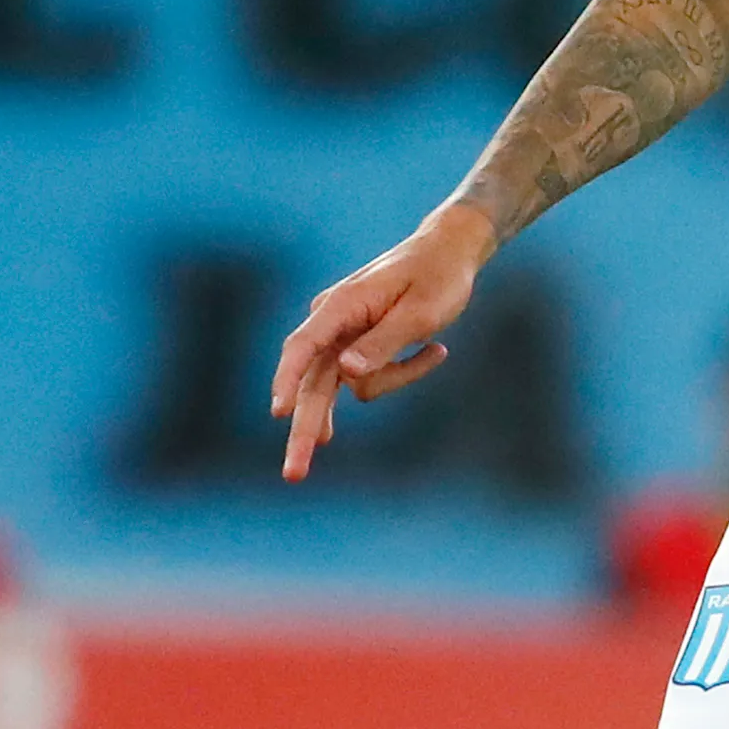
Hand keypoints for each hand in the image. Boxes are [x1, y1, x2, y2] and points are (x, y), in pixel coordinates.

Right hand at [270, 202, 494, 483]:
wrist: (449, 253)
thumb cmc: (438, 278)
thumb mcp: (420, 313)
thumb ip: (383, 343)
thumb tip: (346, 374)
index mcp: (341, 305)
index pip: (303, 347)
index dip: (287, 381)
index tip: (279, 414)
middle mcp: (331, 321)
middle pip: (311, 383)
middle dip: (305, 428)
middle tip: (293, 476)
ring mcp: (341, 335)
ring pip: (351, 384)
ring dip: (394, 379)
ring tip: (437, 350)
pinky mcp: (356, 346)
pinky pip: (371, 377)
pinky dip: (401, 372)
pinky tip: (435, 351)